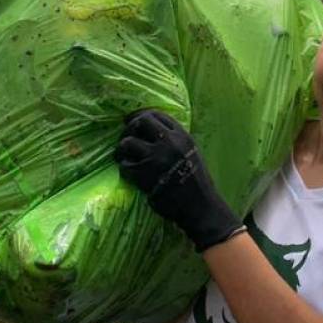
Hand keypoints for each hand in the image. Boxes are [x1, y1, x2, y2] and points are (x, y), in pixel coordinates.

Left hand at [115, 109, 244, 251]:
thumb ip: (174, 140)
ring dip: (122, 149)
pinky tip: (129, 171)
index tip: (131, 120)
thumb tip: (150, 130)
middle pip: (140, 122)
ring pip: (128, 142)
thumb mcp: (191, 152)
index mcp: (182, 136)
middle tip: (125, 138)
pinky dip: (124, 167)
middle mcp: (168, 142)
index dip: (140, 116)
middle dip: (129, 128)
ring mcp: (155, 158)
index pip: (156, 115)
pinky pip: (125, 164)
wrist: (200, 207)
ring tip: (122, 156)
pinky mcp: (144, 175)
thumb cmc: (197, 182)